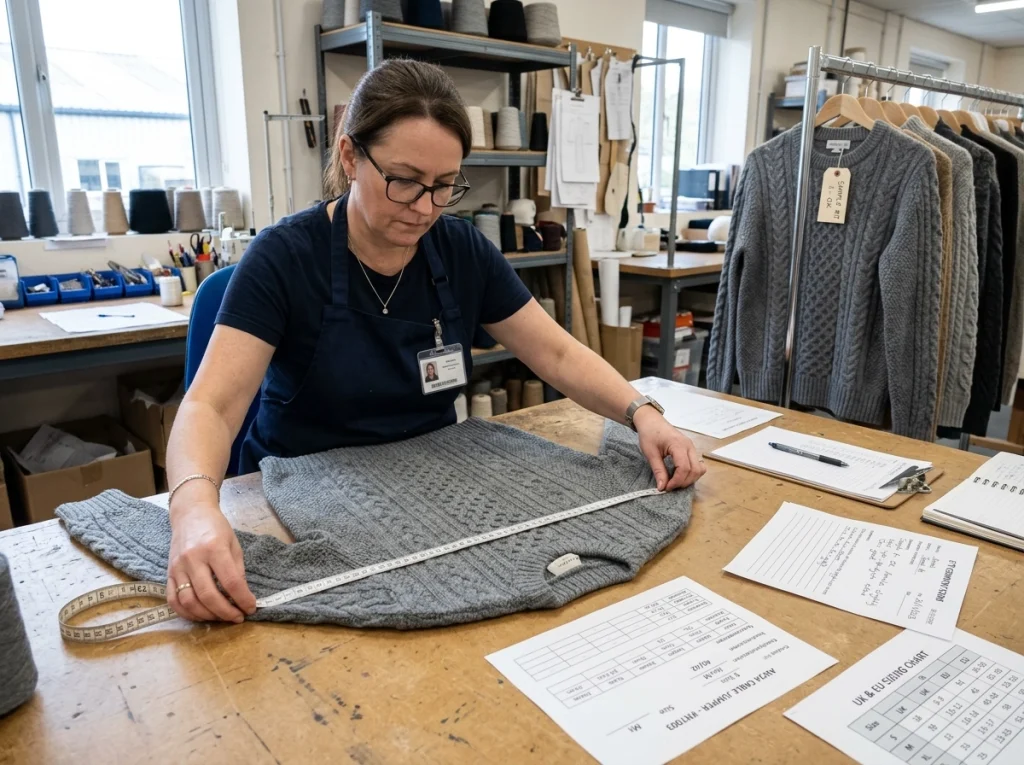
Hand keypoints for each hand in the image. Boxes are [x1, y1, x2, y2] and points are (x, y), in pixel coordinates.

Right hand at [167, 502, 256, 622]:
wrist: (190, 514)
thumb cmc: (216, 528)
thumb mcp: (234, 544)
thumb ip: (237, 569)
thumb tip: (242, 596)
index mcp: (214, 548)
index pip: (230, 581)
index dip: (242, 598)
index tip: (251, 608)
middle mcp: (193, 559)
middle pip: (208, 595)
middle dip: (225, 612)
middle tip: (237, 617)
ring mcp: (177, 568)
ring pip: (189, 601)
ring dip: (207, 616)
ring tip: (221, 617)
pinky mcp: (167, 574)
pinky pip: (173, 600)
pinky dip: (187, 613)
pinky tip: (201, 615)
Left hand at [633, 406, 705, 490]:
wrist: (651, 420)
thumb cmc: (649, 434)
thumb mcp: (650, 453)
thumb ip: (658, 471)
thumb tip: (662, 487)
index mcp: (678, 445)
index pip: (684, 468)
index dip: (676, 481)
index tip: (666, 487)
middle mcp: (689, 446)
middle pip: (695, 470)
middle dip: (683, 482)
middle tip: (669, 486)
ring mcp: (692, 447)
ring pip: (699, 469)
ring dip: (689, 479)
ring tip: (675, 482)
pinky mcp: (691, 449)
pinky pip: (697, 465)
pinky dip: (691, 473)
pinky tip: (679, 475)